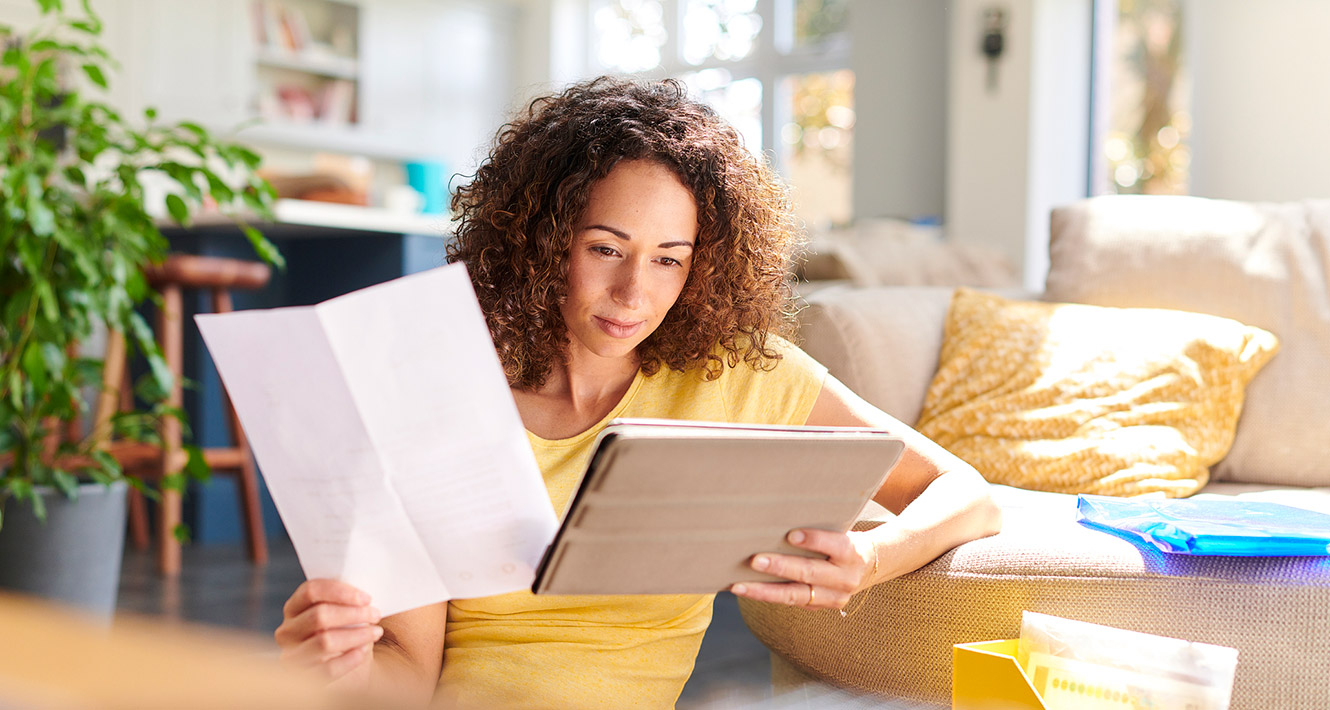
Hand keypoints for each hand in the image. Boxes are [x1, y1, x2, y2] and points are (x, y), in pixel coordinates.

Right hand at [275, 579, 383, 682]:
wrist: (346, 670)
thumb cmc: (345, 633)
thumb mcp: (343, 614)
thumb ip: (347, 601)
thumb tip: (365, 596)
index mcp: (294, 608)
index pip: (310, 591)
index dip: (340, 592)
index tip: (366, 598)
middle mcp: (287, 631)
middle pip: (319, 616)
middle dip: (353, 614)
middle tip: (376, 615)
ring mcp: (291, 656)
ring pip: (324, 642)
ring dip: (356, 635)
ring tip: (375, 633)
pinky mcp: (302, 678)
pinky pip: (328, 669)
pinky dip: (349, 659)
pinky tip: (363, 652)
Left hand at [729, 529, 877, 610]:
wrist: (869, 566)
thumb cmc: (844, 538)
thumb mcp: (842, 528)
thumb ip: (820, 523)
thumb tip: (783, 510)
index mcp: (852, 552)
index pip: (835, 545)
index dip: (814, 540)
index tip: (790, 535)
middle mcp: (845, 578)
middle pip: (810, 572)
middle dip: (781, 567)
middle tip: (754, 560)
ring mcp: (833, 597)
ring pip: (796, 595)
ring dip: (764, 591)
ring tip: (738, 585)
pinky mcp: (820, 607)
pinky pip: (791, 603)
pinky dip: (767, 596)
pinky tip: (745, 590)